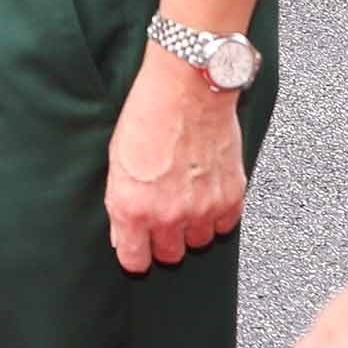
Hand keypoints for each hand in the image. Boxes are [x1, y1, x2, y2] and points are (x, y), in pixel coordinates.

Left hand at [104, 44, 245, 273]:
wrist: (187, 86)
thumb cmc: (149, 113)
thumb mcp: (117, 161)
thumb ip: (122, 203)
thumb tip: (125, 232)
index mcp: (132, 208)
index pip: (135, 261)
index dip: (136, 253)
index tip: (139, 245)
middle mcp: (167, 215)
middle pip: (170, 255)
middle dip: (165, 239)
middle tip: (165, 214)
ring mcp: (202, 208)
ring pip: (199, 242)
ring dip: (193, 226)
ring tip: (188, 197)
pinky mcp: (231, 196)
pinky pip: (226, 225)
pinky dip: (219, 213)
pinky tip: (208, 190)